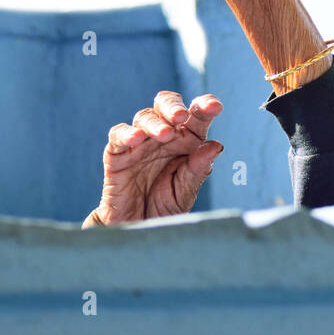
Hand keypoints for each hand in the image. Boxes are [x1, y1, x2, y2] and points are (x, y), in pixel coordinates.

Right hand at [82, 91, 223, 225]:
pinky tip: (137, 138)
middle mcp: (163, 136)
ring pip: (144, 117)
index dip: (204, 105)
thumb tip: (216, 145)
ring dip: (155, 122)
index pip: (196, 115)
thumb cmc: (163, 208)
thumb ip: (198, 169)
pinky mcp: (117, 154)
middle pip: (166, 105)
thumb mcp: (185, 192)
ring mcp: (140, 143)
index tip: (215, 107)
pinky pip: (118, 136)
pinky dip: (126, 133)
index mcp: (186, 141)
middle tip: (181, 116)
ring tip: (164, 135)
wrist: (136, 229)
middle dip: (174, 105)